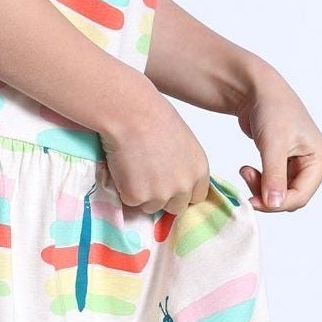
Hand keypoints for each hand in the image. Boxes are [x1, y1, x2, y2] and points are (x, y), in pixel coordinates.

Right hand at [99, 82, 212, 216]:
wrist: (131, 114)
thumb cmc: (154, 116)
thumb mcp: (182, 142)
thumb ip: (183, 164)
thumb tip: (171, 176)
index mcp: (199, 170)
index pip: (197, 196)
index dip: (181, 192)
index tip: (169, 184)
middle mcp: (184, 186)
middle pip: (176, 207)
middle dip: (162, 197)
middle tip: (147, 177)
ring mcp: (161, 194)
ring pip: (151, 206)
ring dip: (141, 194)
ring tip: (133, 168)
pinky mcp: (137, 196)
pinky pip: (129, 200)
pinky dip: (123, 189)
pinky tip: (122, 167)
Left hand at [237, 68, 321, 211]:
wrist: (257, 91)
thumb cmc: (271, 109)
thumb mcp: (273, 144)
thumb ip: (274, 176)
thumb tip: (274, 204)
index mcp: (320, 161)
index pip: (301, 196)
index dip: (277, 203)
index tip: (252, 200)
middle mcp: (314, 165)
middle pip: (292, 198)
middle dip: (268, 195)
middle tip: (246, 179)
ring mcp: (300, 166)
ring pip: (281, 194)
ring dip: (261, 188)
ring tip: (245, 170)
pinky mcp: (285, 165)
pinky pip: (273, 186)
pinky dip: (259, 182)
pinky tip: (247, 169)